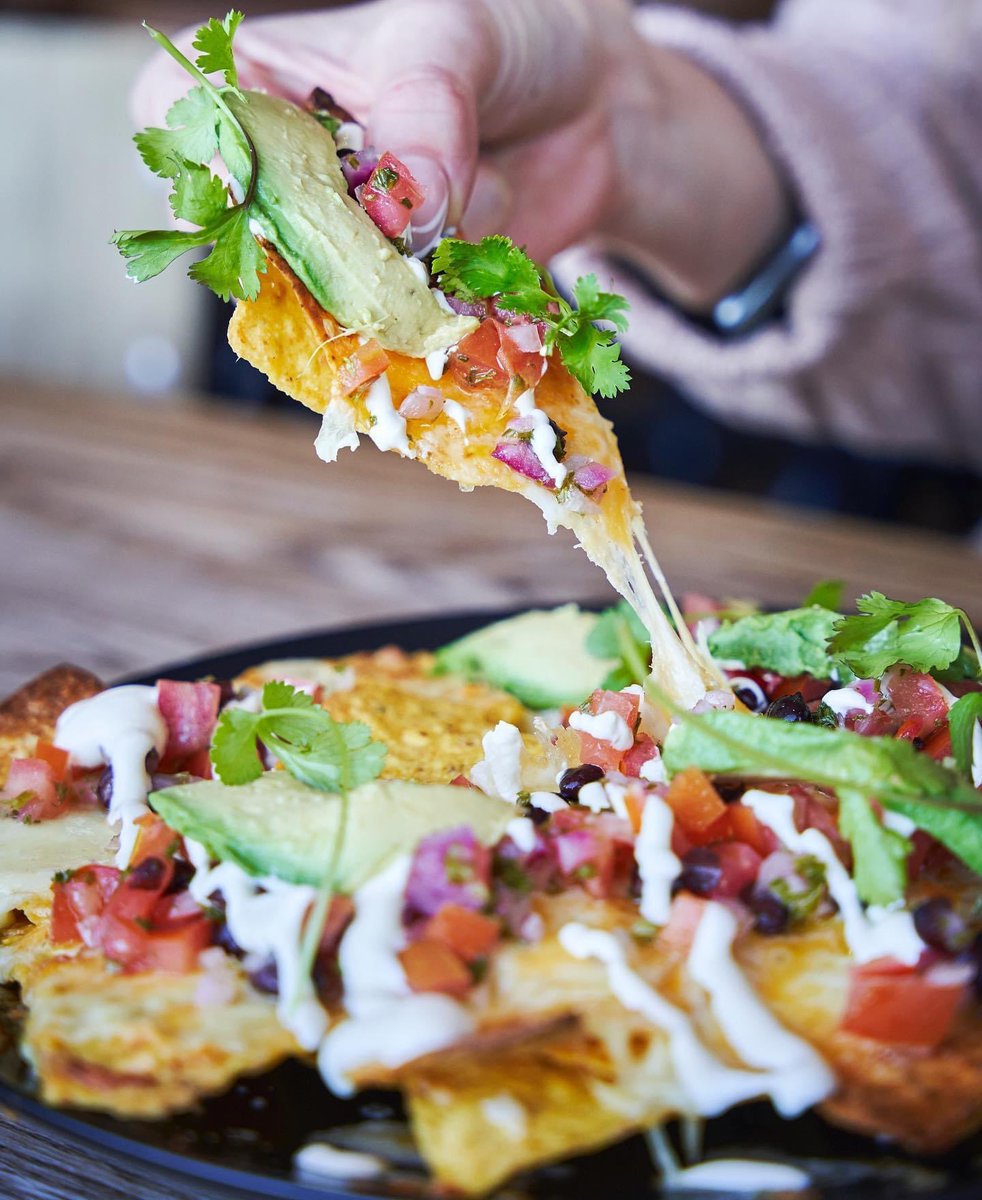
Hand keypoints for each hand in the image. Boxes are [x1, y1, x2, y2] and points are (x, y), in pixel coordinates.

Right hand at [134, 0, 789, 308]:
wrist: (592, 113)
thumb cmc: (507, 42)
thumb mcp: (457, 38)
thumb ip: (422, 110)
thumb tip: (402, 211)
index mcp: (263, 79)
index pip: (182, 114)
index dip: (201, 156)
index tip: (252, 185)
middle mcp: (288, 174)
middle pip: (245, 234)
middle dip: (306, 255)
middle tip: (378, 250)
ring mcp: (342, 249)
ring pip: (317, 303)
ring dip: (370, 312)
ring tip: (436, 290)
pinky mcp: (398, 303)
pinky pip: (390, 338)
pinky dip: (423, 341)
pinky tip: (462, 325)